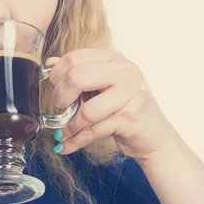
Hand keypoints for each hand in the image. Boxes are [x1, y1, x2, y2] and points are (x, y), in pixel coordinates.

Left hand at [47, 48, 179, 161]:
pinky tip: (67, 145)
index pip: (75, 57)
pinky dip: (76, 140)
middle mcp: (125, 70)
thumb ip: (78, 73)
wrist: (153, 136)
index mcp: (114, 58)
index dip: (57, 75)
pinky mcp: (131, 116)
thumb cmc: (123, 109)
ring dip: (69, 125)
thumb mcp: (100, 87)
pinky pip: (95, 129)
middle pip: (77, 76)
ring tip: (63, 132)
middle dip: (60, 96)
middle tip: (58, 108)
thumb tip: (50, 63)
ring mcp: (130, 92)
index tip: (54, 89)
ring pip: (87, 109)